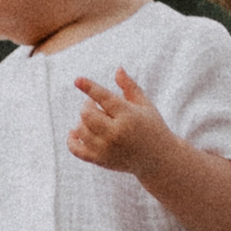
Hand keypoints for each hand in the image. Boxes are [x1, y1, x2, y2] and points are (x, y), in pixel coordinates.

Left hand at [66, 69, 183, 183]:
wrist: (159, 160)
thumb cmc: (152, 127)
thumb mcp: (145, 105)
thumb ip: (130, 87)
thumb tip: (117, 69)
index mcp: (128, 116)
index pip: (104, 98)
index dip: (89, 88)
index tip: (77, 80)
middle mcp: (116, 133)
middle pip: (87, 114)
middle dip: (87, 105)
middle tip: (94, 103)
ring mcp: (107, 149)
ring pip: (81, 130)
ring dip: (82, 121)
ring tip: (93, 118)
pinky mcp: (101, 161)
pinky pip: (77, 150)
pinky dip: (71, 140)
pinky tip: (74, 132)